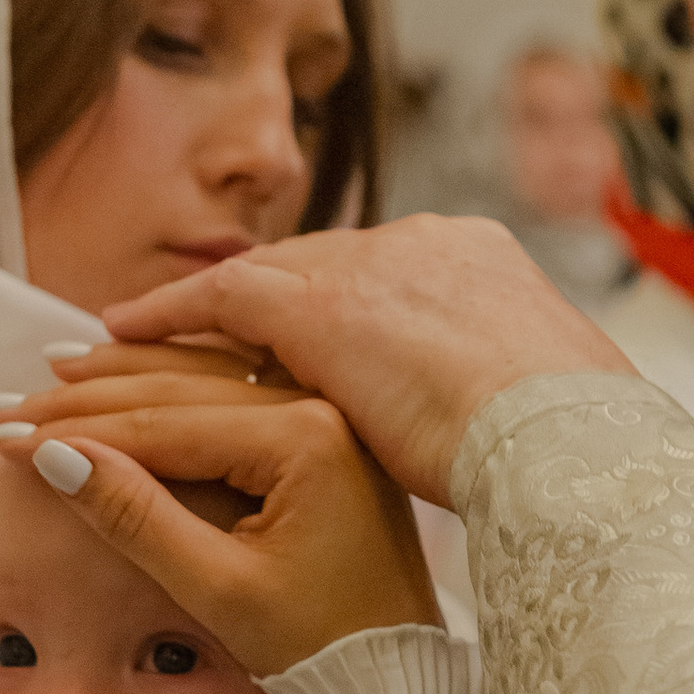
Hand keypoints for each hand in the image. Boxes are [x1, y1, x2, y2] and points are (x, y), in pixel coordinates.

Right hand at [0, 377, 441, 675]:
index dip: (73, 430)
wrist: (398, 678)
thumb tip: (51, 457)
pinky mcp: (324, 434)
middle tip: (2, 402)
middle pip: (179, 387)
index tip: (0, 432)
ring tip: (48, 378)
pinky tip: (124, 382)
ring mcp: (326, 415)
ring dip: (122, 381)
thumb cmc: (318, 648)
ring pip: (204, 381)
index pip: (163, 424)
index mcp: (305, 437)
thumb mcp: (219, 591)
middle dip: (85, 396)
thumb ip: (136, 519)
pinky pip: (233, 396)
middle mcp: (321, 407)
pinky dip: (170, 392)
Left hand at [98, 218, 631, 506]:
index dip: (324, 314)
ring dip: (189, 317)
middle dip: (247, 309)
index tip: (286, 347)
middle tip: (183, 340)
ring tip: (121, 343)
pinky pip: (221, 296)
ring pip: (257, 281)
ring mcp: (372, 268)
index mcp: (481, 263)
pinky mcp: (325, 305)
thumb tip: (510, 415)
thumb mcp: (542, 407)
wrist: (572, 443)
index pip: (378, 281)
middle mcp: (422, 245)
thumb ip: (504, 394)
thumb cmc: (576, 447)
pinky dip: (168, 312)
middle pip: (310, 271)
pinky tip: (117, 335)